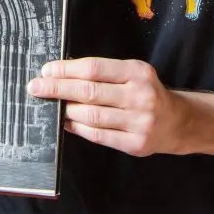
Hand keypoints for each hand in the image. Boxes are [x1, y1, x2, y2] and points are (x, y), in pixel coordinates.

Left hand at [28, 57, 190, 156]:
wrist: (178, 122)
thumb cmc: (146, 93)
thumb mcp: (132, 74)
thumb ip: (103, 74)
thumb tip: (61, 75)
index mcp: (138, 72)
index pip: (94, 69)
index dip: (66, 70)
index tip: (46, 71)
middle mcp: (140, 96)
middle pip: (89, 91)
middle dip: (57, 89)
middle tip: (36, 87)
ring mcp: (140, 122)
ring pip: (91, 115)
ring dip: (66, 110)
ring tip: (51, 106)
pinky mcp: (136, 144)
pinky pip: (99, 136)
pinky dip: (78, 129)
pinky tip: (66, 123)